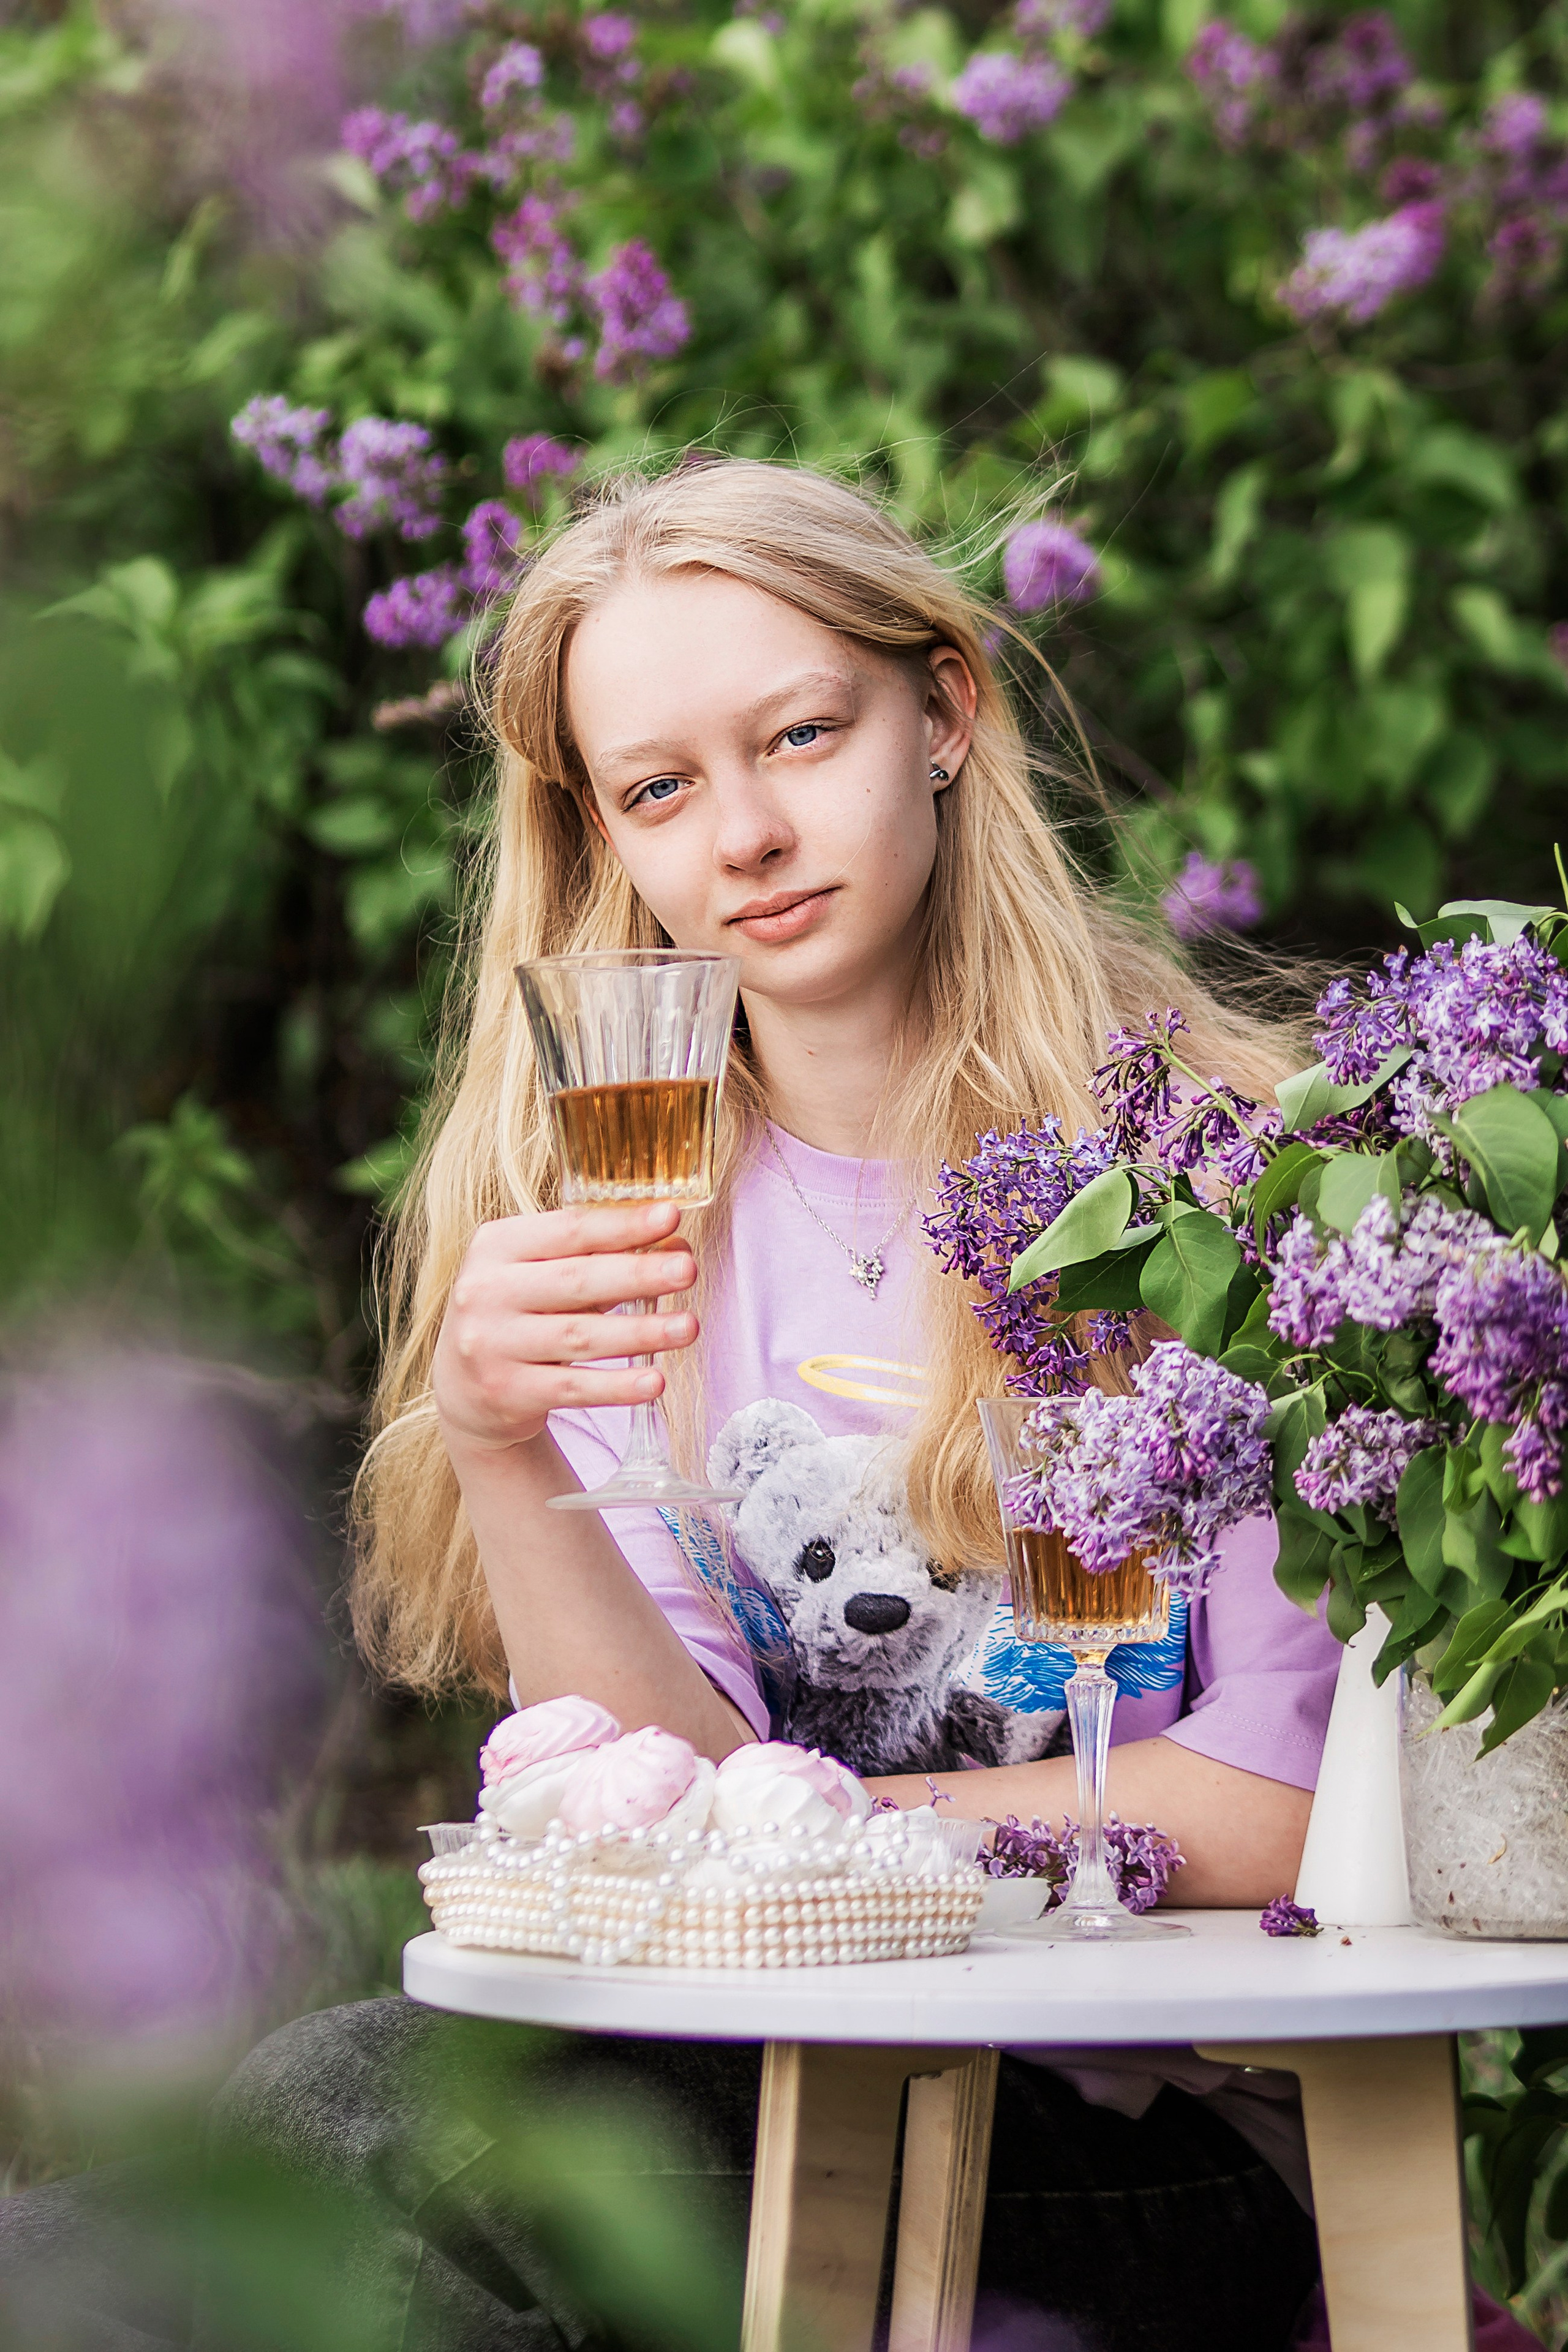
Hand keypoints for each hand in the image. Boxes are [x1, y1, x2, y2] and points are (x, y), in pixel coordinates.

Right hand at [433, 1201, 697, 1454]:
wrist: (463, 1388)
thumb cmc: (518, 1313)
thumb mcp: (538, 1273)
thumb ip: (595, 1257)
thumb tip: (674, 1246)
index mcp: (496, 1245)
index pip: (568, 1229)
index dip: (622, 1225)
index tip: (671, 1216)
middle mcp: (485, 1292)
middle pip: (575, 1281)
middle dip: (637, 1274)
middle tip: (687, 1270)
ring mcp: (491, 1345)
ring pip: (579, 1337)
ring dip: (640, 1332)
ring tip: (687, 1327)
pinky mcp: (505, 1393)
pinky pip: (572, 1389)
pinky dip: (616, 1386)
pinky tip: (654, 1381)